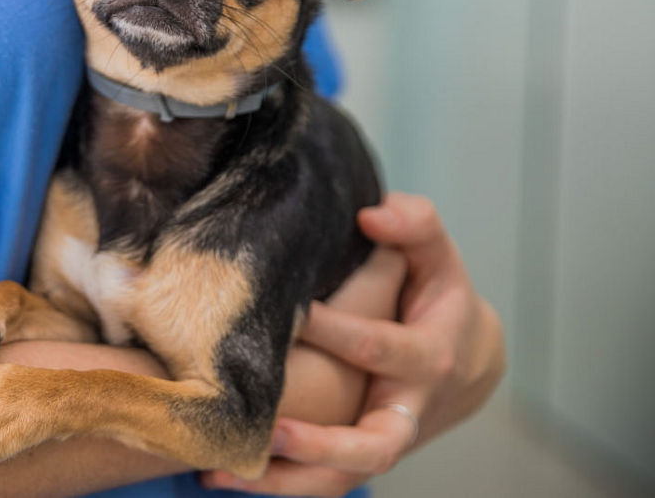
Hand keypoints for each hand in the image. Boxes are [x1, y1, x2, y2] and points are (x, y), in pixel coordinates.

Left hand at [201, 193, 506, 494]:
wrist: (465, 362)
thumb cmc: (436, 296)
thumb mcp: (438, 256)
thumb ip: (414, 224)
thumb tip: (372, 212)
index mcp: (428, 358)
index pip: (379, 349)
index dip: (336, 331)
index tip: (292, 312)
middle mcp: (406, 411)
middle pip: (375, 445)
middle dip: (321, 444)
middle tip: (269, 426)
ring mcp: (380, 441)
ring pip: (339, 480)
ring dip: (282, 482)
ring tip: (222, 473)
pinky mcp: (355, 458)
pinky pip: (316, 483)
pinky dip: (272, 484)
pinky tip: (217, 475)